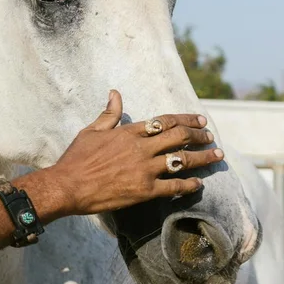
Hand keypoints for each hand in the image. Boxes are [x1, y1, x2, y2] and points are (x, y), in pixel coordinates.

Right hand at [43, 90, 222, 215]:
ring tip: (216, 156)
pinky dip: (189, 185)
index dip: (185, 120)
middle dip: (199, 136)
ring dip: (202, 157)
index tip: (199, 120)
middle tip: (211, 136)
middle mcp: (141, 148)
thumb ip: (108, 114)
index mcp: (129, 132)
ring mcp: (145, 170)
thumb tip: (115, 93)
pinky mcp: (145, 190)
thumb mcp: (90, 131)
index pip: (165, 121)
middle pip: (179, 137)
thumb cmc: (76, 158)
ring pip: (182, 160)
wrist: (67, 186)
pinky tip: (198, 184)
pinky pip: (174, 187)